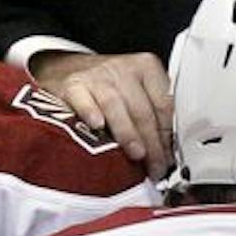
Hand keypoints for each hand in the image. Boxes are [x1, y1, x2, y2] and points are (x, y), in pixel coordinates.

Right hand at [30, 50, 173, 174]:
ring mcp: (97, 76)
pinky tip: (97, 126)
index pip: (164, 104)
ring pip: (116, 105)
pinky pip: (83, 100)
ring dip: (128, 133)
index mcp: (146, 68)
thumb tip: (168, 153)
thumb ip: (153, 115)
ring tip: (136, 154)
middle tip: (156, 167)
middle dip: (152, 143)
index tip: (169, 159)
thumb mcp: (136, 91)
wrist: (66, 69)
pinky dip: (91, 112)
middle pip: (142, 109)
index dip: (168, 136)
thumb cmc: (107, 86)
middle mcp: (123, 69)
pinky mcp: (72, 84)